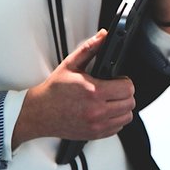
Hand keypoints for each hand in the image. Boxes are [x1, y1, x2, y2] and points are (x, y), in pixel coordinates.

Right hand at [12, 30, 135, 148]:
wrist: (39, 113)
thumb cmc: (54, 91)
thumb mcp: (71, 64)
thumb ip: (89, 48)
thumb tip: (103, 36)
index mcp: (93, 92)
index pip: (127, 89)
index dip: (126, 82)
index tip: (119, 80)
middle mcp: (97, 111)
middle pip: (130, 103)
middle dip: (126, 94)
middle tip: (116, 89)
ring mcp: (96, 125)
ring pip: (126, 117)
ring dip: (123, 107)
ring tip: (112, 100)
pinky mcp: (94, 134)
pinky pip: (117, 128)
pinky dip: (116, 120)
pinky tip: (106, 111)